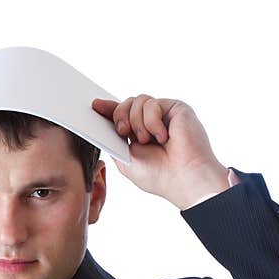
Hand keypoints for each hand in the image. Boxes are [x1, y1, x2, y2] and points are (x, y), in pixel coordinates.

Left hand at [91, 95, 229, 208]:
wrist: (183, 177)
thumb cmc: (158, 175)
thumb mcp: (125, 160)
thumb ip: (113, 141)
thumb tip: (102, 122)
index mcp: (137, 135)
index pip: (120, 115)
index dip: (107, 109)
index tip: (95, 105)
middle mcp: (150, 123)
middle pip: (125, 103)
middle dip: (119, 116)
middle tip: (123, 132)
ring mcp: (163, 114)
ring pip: (138, 101)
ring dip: (137, 123)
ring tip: (148, 140)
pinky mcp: (175, 108)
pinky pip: (152, 104)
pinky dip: (153, 122)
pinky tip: (163, 136)